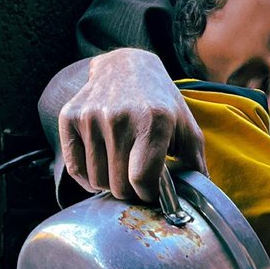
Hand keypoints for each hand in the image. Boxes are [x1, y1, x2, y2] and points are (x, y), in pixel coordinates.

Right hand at [57, 48, 206, 200]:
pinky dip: (88, 180)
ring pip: (97, 180)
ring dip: (110, 185)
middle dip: (130, 193)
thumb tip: (200, 201)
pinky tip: (102, 170)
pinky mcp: (70, 117)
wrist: (127, 67)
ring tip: (122, 170)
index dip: (148, 194)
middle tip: (137, 183)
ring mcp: (92, 117)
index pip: (142, 179)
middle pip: (119, 185)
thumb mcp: (187, 128)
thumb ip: (196, 164)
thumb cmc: (162, 104)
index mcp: (154, 121)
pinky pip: (75, 169)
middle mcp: (119, 117)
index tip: (152, 192)